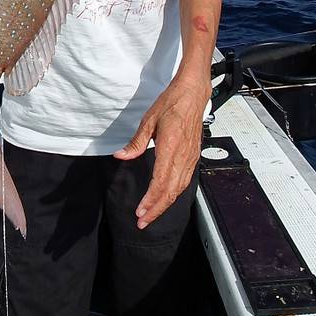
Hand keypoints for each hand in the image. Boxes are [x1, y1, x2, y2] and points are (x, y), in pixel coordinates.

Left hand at [114, 75, 209, 228]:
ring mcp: (190, 157)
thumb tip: (121, 156)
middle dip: (156, 210)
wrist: (193, 93)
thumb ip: (136, 142)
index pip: (160, 181)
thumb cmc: (171, 102)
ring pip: (179, 189)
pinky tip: (166, 198)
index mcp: (170, 146)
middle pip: (171, 192)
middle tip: (143, 222)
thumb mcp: (149, 119)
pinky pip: (185, 181)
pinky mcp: (193, 156)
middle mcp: (182, 155)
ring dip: (165, 205)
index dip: (150, 200)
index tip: (140, 211)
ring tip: (152, 214)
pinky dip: (175, 194)